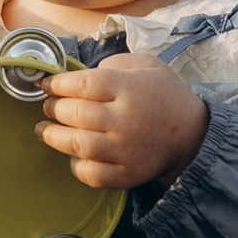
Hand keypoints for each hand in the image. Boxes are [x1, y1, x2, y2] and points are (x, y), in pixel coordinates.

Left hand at [37, 52, 210, 189]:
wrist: (192, 134)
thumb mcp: (147, 65)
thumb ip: (114, 63)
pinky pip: (92, 174)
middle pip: (75, 113)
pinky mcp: (128, 174)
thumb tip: (81, 75)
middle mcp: (126, 119)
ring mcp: (126, 150)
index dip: (58, 84)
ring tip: (45, 130)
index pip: (83, 84)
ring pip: (77, 144)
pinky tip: (74, 156)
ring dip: (54, 137)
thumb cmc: (165, 96)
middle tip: (48, 107)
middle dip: (53, 108)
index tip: (46, 86)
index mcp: (130, 88)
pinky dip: (77, 166)